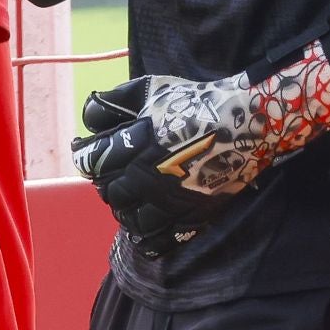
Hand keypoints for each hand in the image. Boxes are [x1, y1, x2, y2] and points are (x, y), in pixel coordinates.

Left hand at [72, 42, 329, 256]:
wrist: (247, 122)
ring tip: (129, 198)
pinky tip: (144, 229)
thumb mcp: (150, 89)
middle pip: (108, 192)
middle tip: (111, 173)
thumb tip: (89, 113)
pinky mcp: (193, 215)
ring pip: (129, 219)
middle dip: (105, 181)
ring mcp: (170, 200)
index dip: (82, 155)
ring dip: (123, 209)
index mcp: (134, 145)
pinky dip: (147, 239)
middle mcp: (147, 176)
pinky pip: (161, 240)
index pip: (89, 162)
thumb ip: (114, 102)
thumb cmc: (195, 101)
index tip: (84, 151)